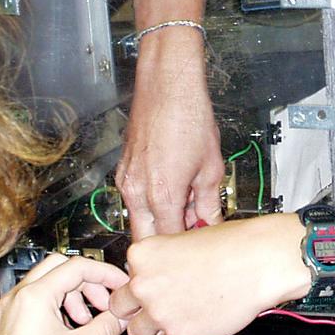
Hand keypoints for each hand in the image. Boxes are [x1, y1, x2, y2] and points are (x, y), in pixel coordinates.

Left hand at [0, 253, 129, 334]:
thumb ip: (105, 327)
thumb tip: (121, 316)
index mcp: (34, 297)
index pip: (77, 267)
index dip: (104, 273)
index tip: (118, 282)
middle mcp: (19, 296)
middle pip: (61, 267)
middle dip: (88, 282)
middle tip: (104, 301)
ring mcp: (12, 306)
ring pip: (49, 281)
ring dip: (74, 294)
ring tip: (86, 320)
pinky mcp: (10, 318)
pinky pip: (37, 297)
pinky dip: (58, 303)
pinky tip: (70, 326)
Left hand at [108, 215, 309, 334]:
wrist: (260, 261)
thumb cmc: (231, 246)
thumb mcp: (183, 240)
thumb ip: (160, 262)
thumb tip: (155, 276)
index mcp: (142, 256)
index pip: (124, 279)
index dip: (140, 285)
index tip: (152, 288)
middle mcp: (143, 285)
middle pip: (122, 308)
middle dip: (138, 309)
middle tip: (160, 306)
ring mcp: (159, 312)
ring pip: (139, 333)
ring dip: (155, 328)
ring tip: (178, 317)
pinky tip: (197, 324)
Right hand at [114, 29, 224, 238]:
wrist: (168, 85)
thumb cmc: (188, 116)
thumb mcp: (210, 166)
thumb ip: (209, 202)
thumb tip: (210, 223)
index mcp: (161, 195)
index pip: (170, 241)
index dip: (187, 249)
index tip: (199, 250)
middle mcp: (137, 191)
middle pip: (146, 239)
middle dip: (167, 245)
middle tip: (189, 242)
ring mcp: (126, 180)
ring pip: (139, 220)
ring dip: (160, 224)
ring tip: (187, 213)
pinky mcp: (124, 169)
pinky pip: (135, 200)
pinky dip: (152, 206)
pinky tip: (174, 195)